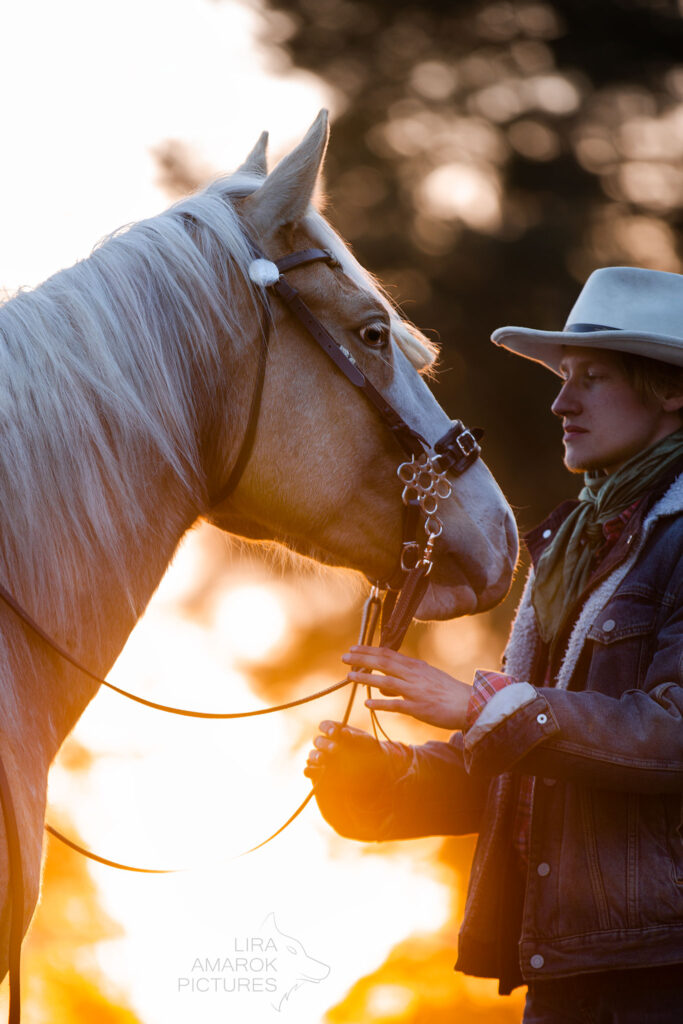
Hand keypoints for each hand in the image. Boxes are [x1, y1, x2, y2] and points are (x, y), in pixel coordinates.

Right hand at [304, 720, 387, 788]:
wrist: (375, 770)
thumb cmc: (369, 750)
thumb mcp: (366, 742)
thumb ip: (355, 736)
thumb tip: (343, 732)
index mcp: (335, 732)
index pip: (325, 726)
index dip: (327, 728)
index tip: (335, 733)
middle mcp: (326, 744)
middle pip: (318, 740)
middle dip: (325, 744)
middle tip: (335, 749)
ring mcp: (321, 758)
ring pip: (313, 755)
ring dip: (317, 756)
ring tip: (323, 759)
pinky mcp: (319, 773)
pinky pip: (309, 770)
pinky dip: (310, 770)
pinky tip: (313, 771)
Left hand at [341, 645, 471, 730]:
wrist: (470, 704)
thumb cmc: (448, 692)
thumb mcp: (427, 677)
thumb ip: (406, 678)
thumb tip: (384, 687)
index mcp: (415, 666)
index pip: (388, 654)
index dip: (369, 651)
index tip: (354, 648)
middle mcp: (414, 675)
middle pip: (384, 663)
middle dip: (362, 659)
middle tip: (345, 657)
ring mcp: (415, 691)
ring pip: (386, 682)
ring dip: (366, 679)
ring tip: (350, 676)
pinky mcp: (418, 708)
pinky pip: (396, 705)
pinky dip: (381, 704)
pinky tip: (367, 703)